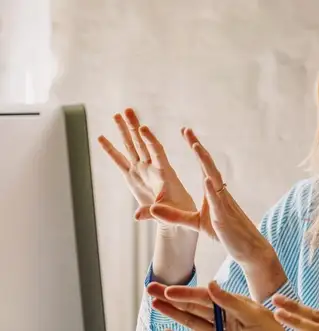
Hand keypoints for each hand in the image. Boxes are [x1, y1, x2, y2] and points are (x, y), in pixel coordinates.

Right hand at [97, 108, 195, 225]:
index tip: (143, 128)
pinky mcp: (132, 177)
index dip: (150, 140)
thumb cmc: (179, 212)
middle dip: (134, 127)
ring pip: (131, 147)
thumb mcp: (169, 213)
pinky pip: (119, 161)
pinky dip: (110, 150)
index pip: (157, 152)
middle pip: (142, 143)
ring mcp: (141, 170)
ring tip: (116, 115)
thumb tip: (136, 217)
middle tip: (127, 110)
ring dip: (124, 131)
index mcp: (164, 172)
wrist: (177, 215)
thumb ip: (153, 213)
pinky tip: (101, 138)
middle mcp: (152, 167)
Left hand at [146, 132, 274, 263]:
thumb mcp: (195, 223)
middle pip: (208, 165)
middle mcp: (219, 192)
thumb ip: (175, 216)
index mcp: (213, 191)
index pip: (203, 165)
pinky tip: (206, 179)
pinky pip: (218, 200)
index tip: (186, 132)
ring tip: (196, 147)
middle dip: (197, 147)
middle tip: (186, 130)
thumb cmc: (225, 233)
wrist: (247, 248)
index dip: (195, 148)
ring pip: (214, 177)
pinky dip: (211, 189)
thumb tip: (153, 209)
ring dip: (205, 162)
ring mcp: (223, 202)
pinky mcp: (224, 216)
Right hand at [149, 281, 283, 330]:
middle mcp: (223, 315)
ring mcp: (220, 329)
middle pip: (192, 306)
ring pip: (191, 320)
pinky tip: (168, 328)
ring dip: (172, 312)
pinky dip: (183, 328)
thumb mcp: (252, 314)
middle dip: (171, 298)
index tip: (168, 290)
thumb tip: (210, 284)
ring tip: (155, 303)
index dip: (185, 294)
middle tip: (150, 288)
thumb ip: (230, 301)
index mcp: (232, 304)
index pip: (204, 297)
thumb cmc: (272, 328)